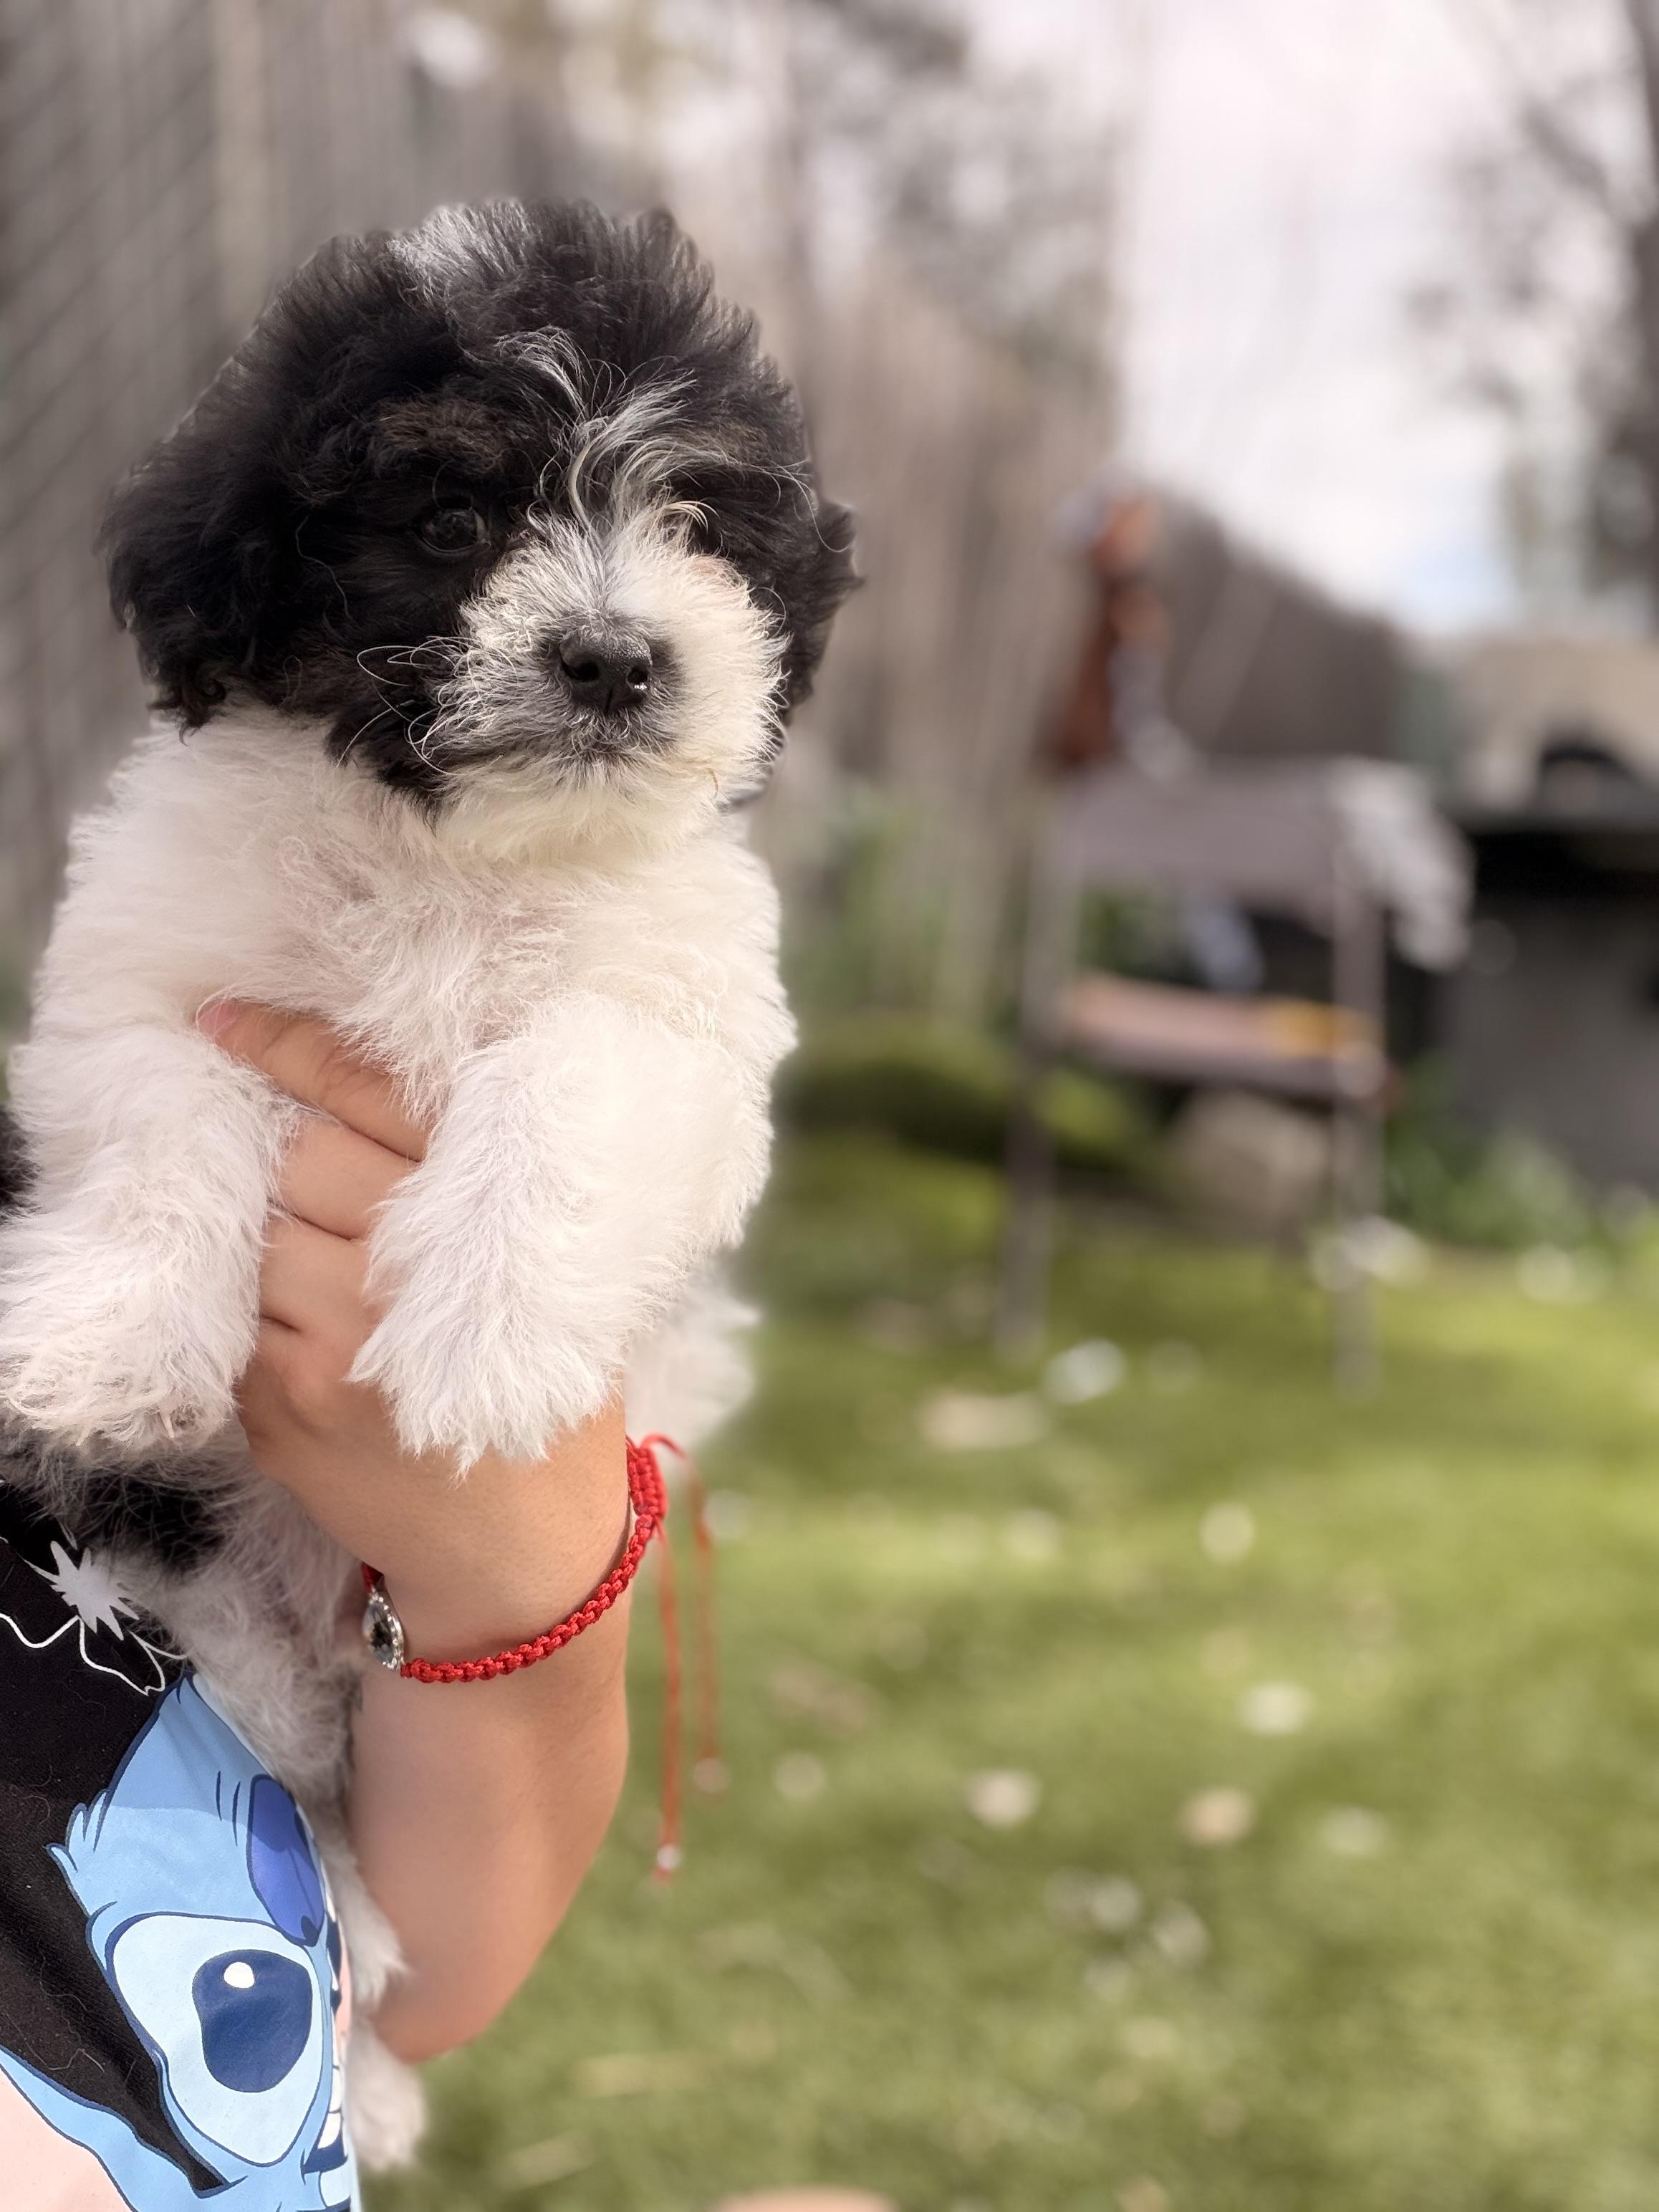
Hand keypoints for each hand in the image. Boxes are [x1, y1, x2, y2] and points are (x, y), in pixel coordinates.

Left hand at [201, 1001, 628, 1661]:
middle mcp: (406, 1274)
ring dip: (279, 1243)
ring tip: (333, 1284)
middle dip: (303, 1165)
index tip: (225, 1014)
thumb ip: (478, 1201)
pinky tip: (319, 1345)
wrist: (522, 1556)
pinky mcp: (283, 1401)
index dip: (295, 1047)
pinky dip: (264, 1317)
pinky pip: (239, 1316)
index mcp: (488, 1226)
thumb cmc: (549, 1403)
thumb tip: (359, 1111)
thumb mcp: (552, 1284)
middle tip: (340, 1207)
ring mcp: (336, 1340)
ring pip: (259, 1234)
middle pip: (302, 1158)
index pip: (374, 1101)